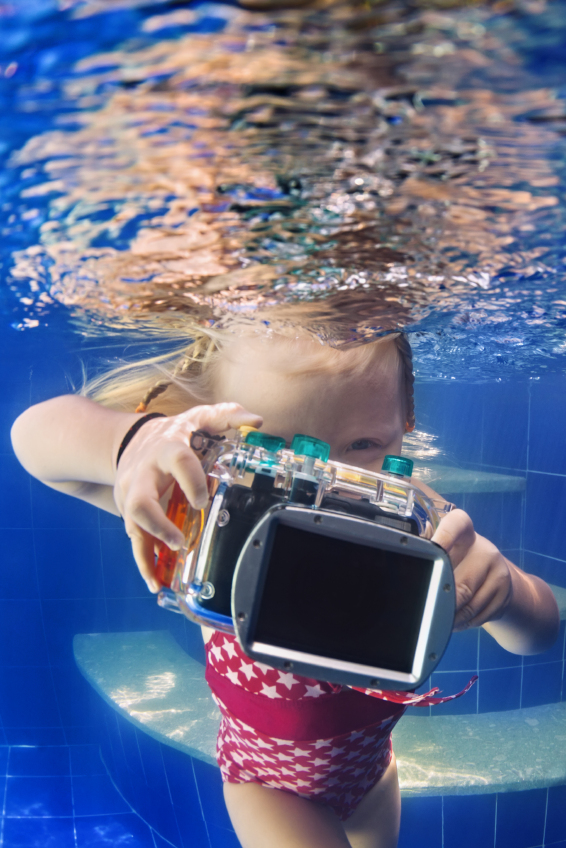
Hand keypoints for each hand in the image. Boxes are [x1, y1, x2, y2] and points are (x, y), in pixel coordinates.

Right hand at [114, 403, 262, 592]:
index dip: (190, 481)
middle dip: (158, 525)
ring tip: (163, 575)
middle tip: (178, 541)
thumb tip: (258, 421)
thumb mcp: (199, 418)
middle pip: (141, 502)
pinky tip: (155, 581)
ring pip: (133, 526)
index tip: (202, 499)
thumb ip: (228, 416)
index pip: (177, 462)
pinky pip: (133, 539)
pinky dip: (142, 562)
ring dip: (148, 551)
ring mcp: (131, 494)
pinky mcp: (127, 510)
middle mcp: (143, 474)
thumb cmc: (173, 433)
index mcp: (166, 450)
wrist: (128, 439)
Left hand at [432, 509, 512, 630]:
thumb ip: (430, 555)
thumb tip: (410, 569)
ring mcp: (499, 570)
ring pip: (470, 604)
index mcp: (464, 531)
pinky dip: (466, 622)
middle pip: (460, 583)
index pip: (456, 524)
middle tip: (427, 612)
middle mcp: (484, 548)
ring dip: (453, 618)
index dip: (444, 537)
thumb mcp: (446, 549)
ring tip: (440, 620)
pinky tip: (458, 620)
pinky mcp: (506, 592)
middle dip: (442, 601)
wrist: (494, 573)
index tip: (432, 550)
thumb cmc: (457, 558)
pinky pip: (481, 615)